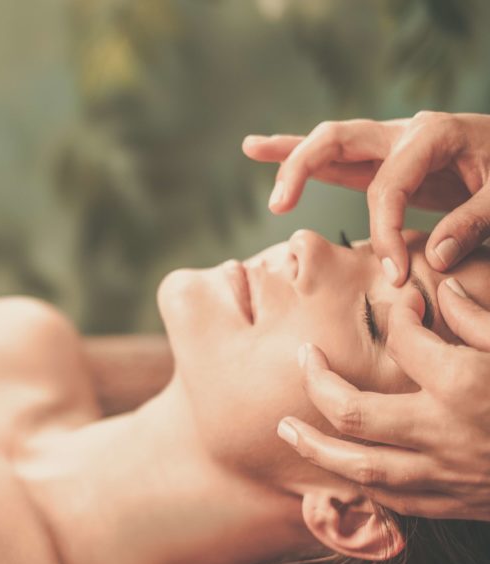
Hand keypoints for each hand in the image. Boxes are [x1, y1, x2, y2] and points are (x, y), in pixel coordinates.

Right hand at [243, 112, 489, 285]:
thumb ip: (471, 223)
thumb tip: (430, 259)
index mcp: (431, 136)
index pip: (388, 188)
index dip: (386, 233)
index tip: (393, 275)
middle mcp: (403, 132)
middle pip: (338, 141)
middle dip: (303, 170)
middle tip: (280, 207)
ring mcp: (390, 141)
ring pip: (329, 141)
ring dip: (290, 153)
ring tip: (251, 147)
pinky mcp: (385, 156)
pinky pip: (336, 154)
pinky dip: (299, 154)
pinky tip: (260, 148)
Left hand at [276, 281, 489, 520]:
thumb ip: (480, 319)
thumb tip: (442, 289)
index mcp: (465, 383)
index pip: (403, 340)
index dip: (395, 314)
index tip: (398, 303)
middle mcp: (443, 431)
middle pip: (351, 409)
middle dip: (317, 382)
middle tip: (302, 359)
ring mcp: (445, 474)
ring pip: (357, 465)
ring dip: (316, 446)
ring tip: (287, 429)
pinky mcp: (454, 504)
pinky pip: (390, 499)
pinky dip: (359, 485)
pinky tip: (341, 470)